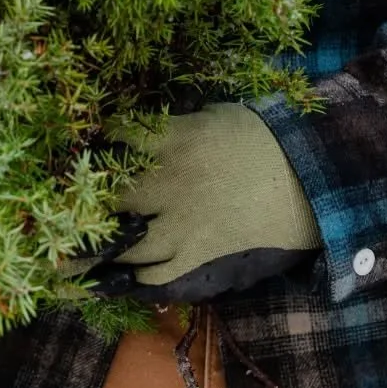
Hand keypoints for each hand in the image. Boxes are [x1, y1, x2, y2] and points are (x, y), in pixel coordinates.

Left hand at [92, 102, 320, 303]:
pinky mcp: (198, 254)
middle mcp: (170, 183)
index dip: (104, 140)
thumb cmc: (264, 139)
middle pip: (114, 195)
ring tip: (89, 247)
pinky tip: (131, 267)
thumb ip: (179, 123)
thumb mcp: (217, 114)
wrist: (306, 181)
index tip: (95, 143)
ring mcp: (183, 224)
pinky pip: (157, 273)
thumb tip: (151, 131)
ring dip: (108, 244)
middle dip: (94, 199)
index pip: (121, 136)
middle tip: (80, 202)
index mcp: (176, 139)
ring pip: (127, 243)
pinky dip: (139, 272)